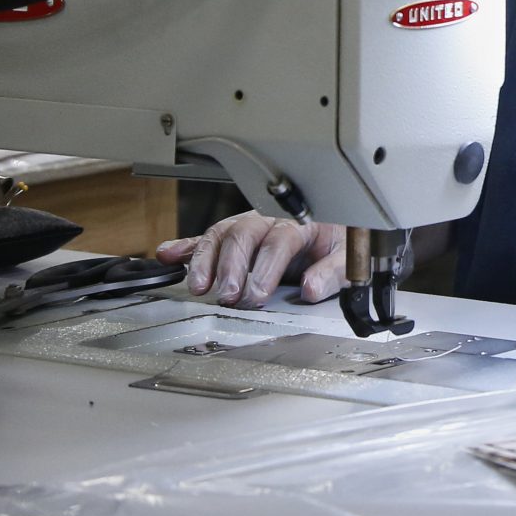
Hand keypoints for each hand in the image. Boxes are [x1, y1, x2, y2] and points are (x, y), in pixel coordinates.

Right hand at [155, 214, 345, 307]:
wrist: (337, 231)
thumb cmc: (340, 244)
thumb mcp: (347, 258)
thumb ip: (332, 273)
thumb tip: (310, 289)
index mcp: (301, 223)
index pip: (279, 240)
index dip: (266, 267)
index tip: (257, 294)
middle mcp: (271, 220)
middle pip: (244, 234)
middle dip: (233, 266)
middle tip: (229, 296)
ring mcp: (250, 226)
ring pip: (221, 233)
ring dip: (205, 259)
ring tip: (197, 285)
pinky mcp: (235, 237)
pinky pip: (207, 237)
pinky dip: (186, 245)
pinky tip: (168, 255)